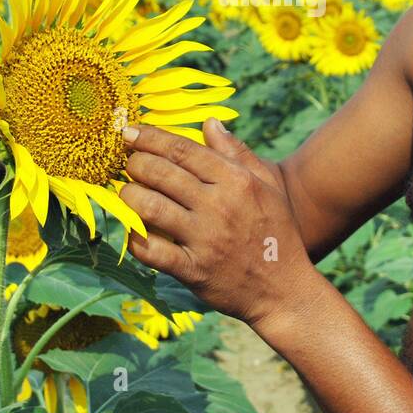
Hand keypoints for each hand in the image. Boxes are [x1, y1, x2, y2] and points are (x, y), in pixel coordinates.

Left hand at [119, 118, 322, 331]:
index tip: (130, 133)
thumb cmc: (277, 232)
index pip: (183, 149)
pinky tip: (132, 231)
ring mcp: (205, 239)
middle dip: (135, 163)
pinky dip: (135, 239)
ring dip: (129, 196)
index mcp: (236, 180)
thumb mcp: (267, 185)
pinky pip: (151, 251)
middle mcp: (219, 206)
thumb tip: (209, 122)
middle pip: (161, 173)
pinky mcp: (193, 270)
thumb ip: (237, 152)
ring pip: (150, 207)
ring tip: (127, 193)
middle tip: (127, 163)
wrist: (284, 289)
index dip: (151, 138)